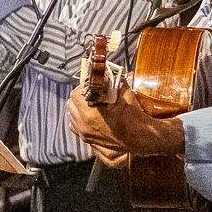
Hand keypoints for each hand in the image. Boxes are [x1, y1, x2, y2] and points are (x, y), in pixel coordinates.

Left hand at [68, 87, 183, 163]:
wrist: (140, 138)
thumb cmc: (133, 117)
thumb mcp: (125, 94)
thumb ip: (114, 81)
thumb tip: (108, 71)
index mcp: (90, 114)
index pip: (76, 94)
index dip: (83, 86)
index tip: (91, 83)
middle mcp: (84, 125)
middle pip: (71, 105)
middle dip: (80, 96)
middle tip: (91, 92)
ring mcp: (85, 134)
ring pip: (72, 116)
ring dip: (78, 108)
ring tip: (91, 104)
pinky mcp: (88, 139)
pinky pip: (76, 127)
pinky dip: (79, 120)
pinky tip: (90, 116)